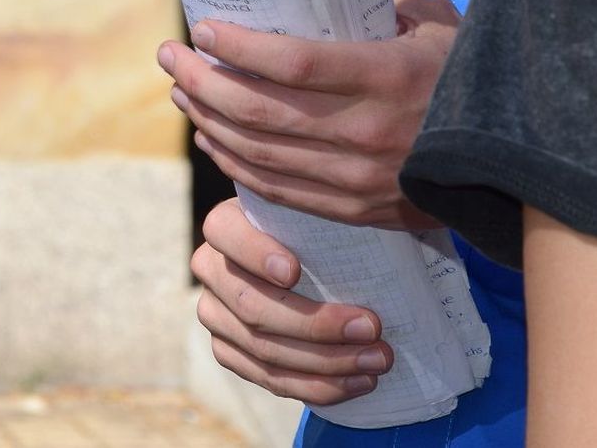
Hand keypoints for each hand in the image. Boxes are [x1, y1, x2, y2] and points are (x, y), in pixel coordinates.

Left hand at [160, 0, 457, 228]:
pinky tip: (210, 136)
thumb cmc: (464, 74)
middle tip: (170, 54)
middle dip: (201, 80)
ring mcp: (357, 179)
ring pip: (258, 152)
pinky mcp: (354, 210)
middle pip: (260, 111)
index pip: (294, 64)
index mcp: (388, 77)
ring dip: (207, 119)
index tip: (203, 27)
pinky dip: (233, 162)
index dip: (239, 48)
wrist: (511, 157)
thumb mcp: (436, 20)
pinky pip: (276, 189)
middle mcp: (367, 133)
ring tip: (179, 89)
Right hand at [194, 198, 392, 404]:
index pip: (225, 232)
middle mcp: (210, 269)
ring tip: (376, 360)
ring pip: (262, 348)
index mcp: (225, 225)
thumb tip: (385, 210)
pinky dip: (315, 386)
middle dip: (314, 323)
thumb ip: (329, 217)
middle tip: (371, 327)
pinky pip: (267, 378)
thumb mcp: (316, 217)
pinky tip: (355, 383)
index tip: (294, 271)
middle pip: (251, 305)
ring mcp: (214, 314)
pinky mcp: (227, 350)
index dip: (254, 253)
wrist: (309, 271)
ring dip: (326, 361)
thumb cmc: (319, 237)